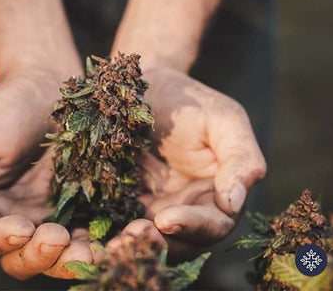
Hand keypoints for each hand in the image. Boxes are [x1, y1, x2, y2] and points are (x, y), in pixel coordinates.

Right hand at [0, 72, 91, 279]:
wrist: (49, 86)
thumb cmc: (6, 109)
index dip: (0, 241)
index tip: (21, 228)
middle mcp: (16, 220)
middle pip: (22, 259)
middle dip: (38, 257)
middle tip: (57, 240)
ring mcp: (51, 216)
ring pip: (58, 256)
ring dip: (71, 261)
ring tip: (89, 252)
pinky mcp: (81, 208)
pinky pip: (88, 235)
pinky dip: (97, 244)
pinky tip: (109, 242)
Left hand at [108, 67, 265, 259]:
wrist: (148, 87)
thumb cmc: (191, 101)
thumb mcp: (225, 120)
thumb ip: (241, 159)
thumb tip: (234, 203)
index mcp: (216, 195)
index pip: (213, 224)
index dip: (193, 226)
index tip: (165, 218)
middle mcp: (188, 209)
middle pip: (179, 242)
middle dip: (156, 243)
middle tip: (130, 237)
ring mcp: (155, 208)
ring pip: (148, 240)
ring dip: (130, 246)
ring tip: (110, 245)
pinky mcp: (126, 203)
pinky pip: (119, 225)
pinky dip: (109, 235)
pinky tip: (91, 238)